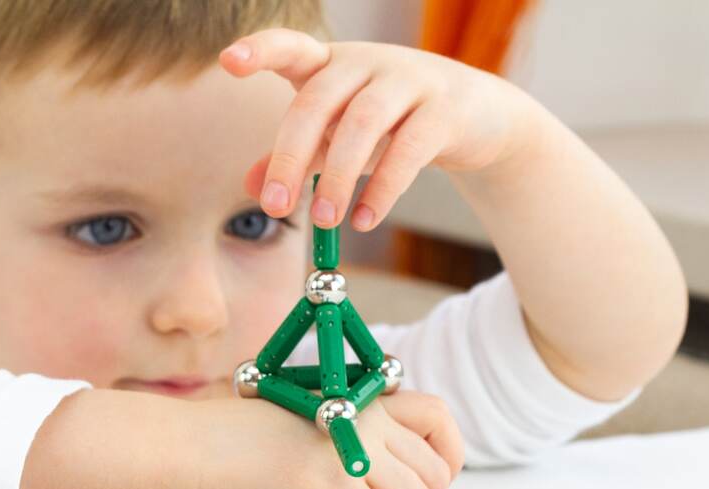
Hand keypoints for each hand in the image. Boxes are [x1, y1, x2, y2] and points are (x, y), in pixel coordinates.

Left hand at [219, 29, 536, 230]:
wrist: (478, 118)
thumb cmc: (393, 124)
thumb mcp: (338, 137)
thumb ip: (297, 156)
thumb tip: (251, 185)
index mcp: (332, 64)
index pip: (290, 47)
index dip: (261, 50)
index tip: (229, 62)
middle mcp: (367, 62)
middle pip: (317, 100)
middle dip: (290, 156)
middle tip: (277, 206)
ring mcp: (409, 79)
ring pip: (363, 123)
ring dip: (338, 176)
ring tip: (326, 220)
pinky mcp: (444, 109)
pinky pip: (409, 149)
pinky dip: (383, 189)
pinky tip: (364, 220)